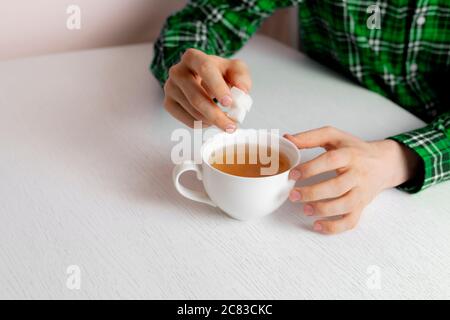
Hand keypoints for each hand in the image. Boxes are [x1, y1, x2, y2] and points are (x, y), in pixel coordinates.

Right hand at [163, 48, 251, 130]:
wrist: (202, 79)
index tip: (229, 103)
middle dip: (216, 115)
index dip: (218, 87)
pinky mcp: (168, 103)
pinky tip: (211, 121)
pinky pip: (187, 120)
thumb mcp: (234, 69)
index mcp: (193, 57)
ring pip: (193, 111)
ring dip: (212, 122)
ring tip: (225, 122)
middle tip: (232, 126)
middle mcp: (177, 71)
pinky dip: (203, 125)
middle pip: (196, 97)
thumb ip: (241, 77)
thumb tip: (242, 91)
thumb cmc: (219, 74)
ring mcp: (170, 88)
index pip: (205, 70)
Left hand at [284, 126, 419, 233]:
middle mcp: (358, 174)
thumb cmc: (354, 149)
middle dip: (313, 193)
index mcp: (349, 155)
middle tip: (293, 195)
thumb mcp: (334, 137)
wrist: (384, 162)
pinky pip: (351, 221)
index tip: (293, 175)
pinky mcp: (362, 206)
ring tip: (305, 209)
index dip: (310, 168)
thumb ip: (310, 137)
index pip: (331, 161)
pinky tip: (317, 225)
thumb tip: (287, 139)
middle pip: (337, 186)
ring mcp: (361, 192)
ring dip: (323, 210)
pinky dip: (334, 227)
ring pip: (345, 205)